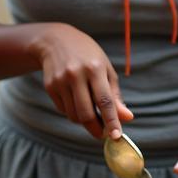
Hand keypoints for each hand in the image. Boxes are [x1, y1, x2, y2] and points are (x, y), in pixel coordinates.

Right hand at [33, 23, 133, 139]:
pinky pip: (63, 110)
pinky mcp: (50, 86)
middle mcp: (76, 74)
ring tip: (90, 112)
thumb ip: (115, 96)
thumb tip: (127, 118)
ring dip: (84, 121)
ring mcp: (61, 81)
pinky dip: (72, 112)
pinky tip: (76, 100)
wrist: (56, 40)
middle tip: (102, 133)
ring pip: (73, 115)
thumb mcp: (105, 70)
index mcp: (95, 68)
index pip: (105, 101)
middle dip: (96, 129)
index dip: (111, 121)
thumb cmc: (88, 56)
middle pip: (86, 113)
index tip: (116, 136)